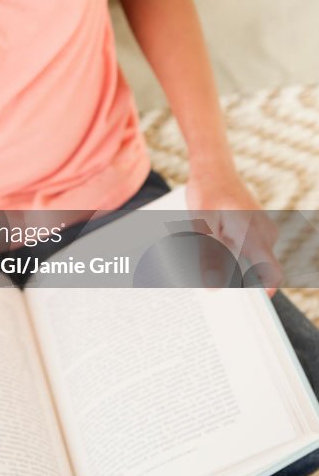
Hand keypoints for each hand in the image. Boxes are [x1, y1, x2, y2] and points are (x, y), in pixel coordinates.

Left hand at [186, 166, 281, 294]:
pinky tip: (211, 244)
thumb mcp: (202, 225)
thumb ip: (208, 256)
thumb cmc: (207, 192)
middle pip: (258, 270)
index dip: (263, 293)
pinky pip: (247, 249)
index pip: (273, 273)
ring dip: (231, 263)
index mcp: (256, 236)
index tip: (243, 306)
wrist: (212, 168)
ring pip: (250, 259)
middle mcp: (265, 234)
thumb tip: (213, 288)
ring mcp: (262, 231)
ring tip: (205, 253)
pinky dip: (231, 252)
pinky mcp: (256, 228)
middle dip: (236, 278)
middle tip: (209, 279)